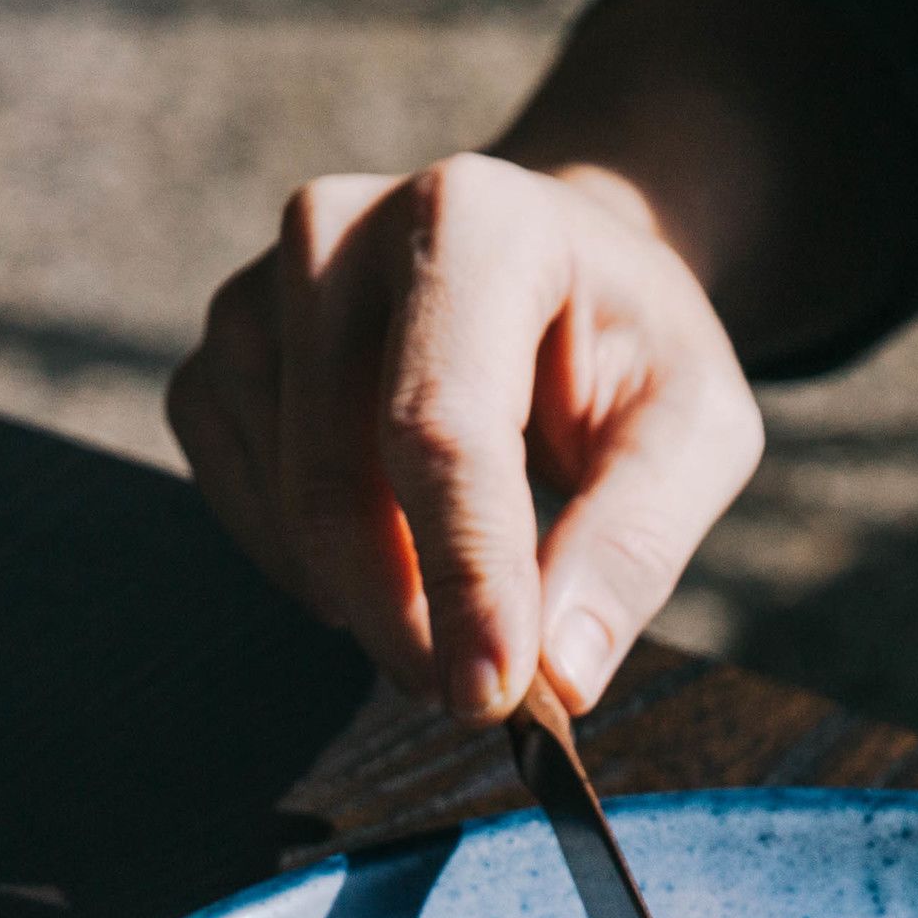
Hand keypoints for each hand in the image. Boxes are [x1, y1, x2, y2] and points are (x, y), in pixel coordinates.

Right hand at [167, 153, 763, 720]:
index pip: (443, 428)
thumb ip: (635, 543)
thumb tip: (559, 677)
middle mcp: (340, 231)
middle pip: (339, 476)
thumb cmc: (629, 349)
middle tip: (477, 696)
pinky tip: (382, 560)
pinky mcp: (222, 350)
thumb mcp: (695, 429)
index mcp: (475, 221)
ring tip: (455, 613)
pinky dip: (303, 563)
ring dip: (364, 599)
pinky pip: (231, 493)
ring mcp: (260, 288)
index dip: (462, 575)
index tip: (492, 696)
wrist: (552, 269)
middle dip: (407, 617)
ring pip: (282, 501)